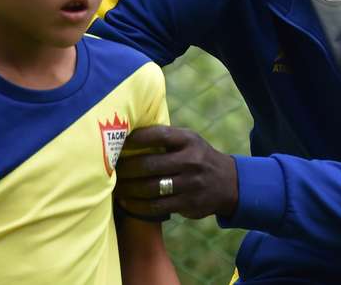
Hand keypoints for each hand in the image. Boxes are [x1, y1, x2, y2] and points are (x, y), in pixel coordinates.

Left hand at [115, 126, 237, 219]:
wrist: (229, 182)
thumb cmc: (197, 157)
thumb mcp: (189, 141)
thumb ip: (165, 138)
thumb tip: (126, 134)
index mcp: (189, 140)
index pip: (158, 135)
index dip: (135, 138)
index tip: (118, 143)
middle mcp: (191, 160)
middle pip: (149, 165)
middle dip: (126, 169)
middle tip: (111, 170)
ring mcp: (191, 183)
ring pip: (150, 188)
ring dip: (128, 189)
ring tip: (115, 187)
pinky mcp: (189, 203)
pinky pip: (156, 206)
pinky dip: (137, 205)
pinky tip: (127, 202)